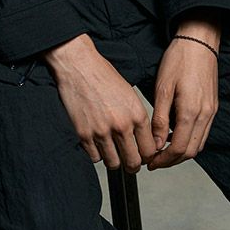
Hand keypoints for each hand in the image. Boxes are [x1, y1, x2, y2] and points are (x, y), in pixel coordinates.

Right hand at [42, 34, 157, 172]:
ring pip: (114, 164)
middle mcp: (121, 125)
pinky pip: (95, 158)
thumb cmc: (103, 75)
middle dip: (132, 164)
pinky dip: (96, 153)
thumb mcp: (129, 93)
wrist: (79, 65)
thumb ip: (137, 117)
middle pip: (133, 162)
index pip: (150, 150)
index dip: (147, 155)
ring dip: (114, 159)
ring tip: (112, 149)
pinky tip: (97, 141)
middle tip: (129, 159)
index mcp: (136, 114)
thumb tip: (143, 139)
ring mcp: (102, 132)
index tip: (143, 155)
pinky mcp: (84, 135)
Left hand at [147, 11, 221, 169]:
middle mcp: (205, 115)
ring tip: (163, 149)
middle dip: (172, 160)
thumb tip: (156, 143)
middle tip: (155, 161)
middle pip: (190, 151)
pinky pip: (203, 132)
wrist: (199, 40)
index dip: (164, 160)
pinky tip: (176, 133)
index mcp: (191, 111)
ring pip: (199, 144)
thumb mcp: (163, 87)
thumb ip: (160, 119)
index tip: (151, 162)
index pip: (178, 149)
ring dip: (182, 151)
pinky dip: (190, 139)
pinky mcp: (213, 106)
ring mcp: (211, 111)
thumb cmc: (179, 59)